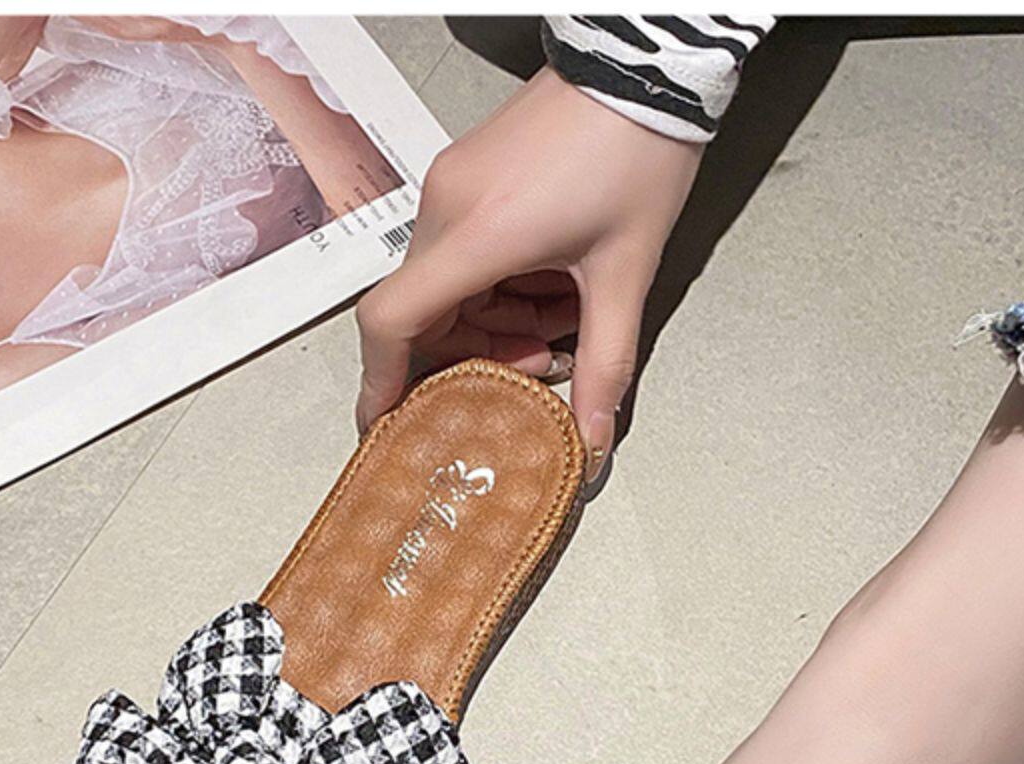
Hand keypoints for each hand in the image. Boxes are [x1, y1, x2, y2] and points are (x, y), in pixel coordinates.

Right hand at [356, 67, 700, 466]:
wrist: (641, 68)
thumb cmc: (635, 152)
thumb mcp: (626, 274)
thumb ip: (604, 364)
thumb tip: (592, 435)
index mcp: (478, 232)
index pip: (394, 319)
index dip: (382, 380)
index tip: (386, 422)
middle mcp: (448, 205)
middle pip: (425, 311)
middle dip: (475, 354)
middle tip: (539, 365)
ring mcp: (453, 185)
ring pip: (446, 284)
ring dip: (494, 321)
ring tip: (559, 322)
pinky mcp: (466, 174)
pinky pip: (461, 251)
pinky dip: (497, 285)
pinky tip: (550, 284)